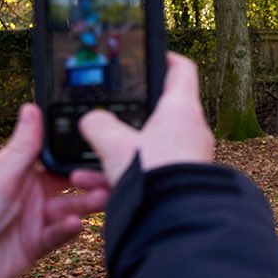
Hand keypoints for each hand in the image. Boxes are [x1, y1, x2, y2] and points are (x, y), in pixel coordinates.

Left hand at [0, 104, 109, 277]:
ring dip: (87, 204)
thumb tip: (31, 109)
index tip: (98, 147)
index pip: (53, 158)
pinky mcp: (36, 246)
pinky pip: (61, 235)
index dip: (74, 153)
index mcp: (17, 174)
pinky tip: (74, 225)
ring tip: (100, 200)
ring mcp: (33, 222)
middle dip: (90, 180)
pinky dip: (70, 230)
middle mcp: (28, 196)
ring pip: (71, 209)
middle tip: (107, 178)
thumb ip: (21, 147)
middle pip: (69, 184)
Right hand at [78, 52, 214, 185]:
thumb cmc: (154, 176)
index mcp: (182, 110)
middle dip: (125, 120)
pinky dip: (124, 176)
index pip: (181, 70)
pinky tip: (96, 188)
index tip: (150, 56)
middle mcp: (192, 131)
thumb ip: (98, 125)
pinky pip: (150, 172)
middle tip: (102, 121)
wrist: (177, 221)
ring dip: (117, 155)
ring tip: (85, 169)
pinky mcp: (182, 182)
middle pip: (158, 113)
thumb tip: (92, 121)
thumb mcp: (114, 144)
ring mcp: (189, 158)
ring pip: (148, 147)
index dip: (164, 59)